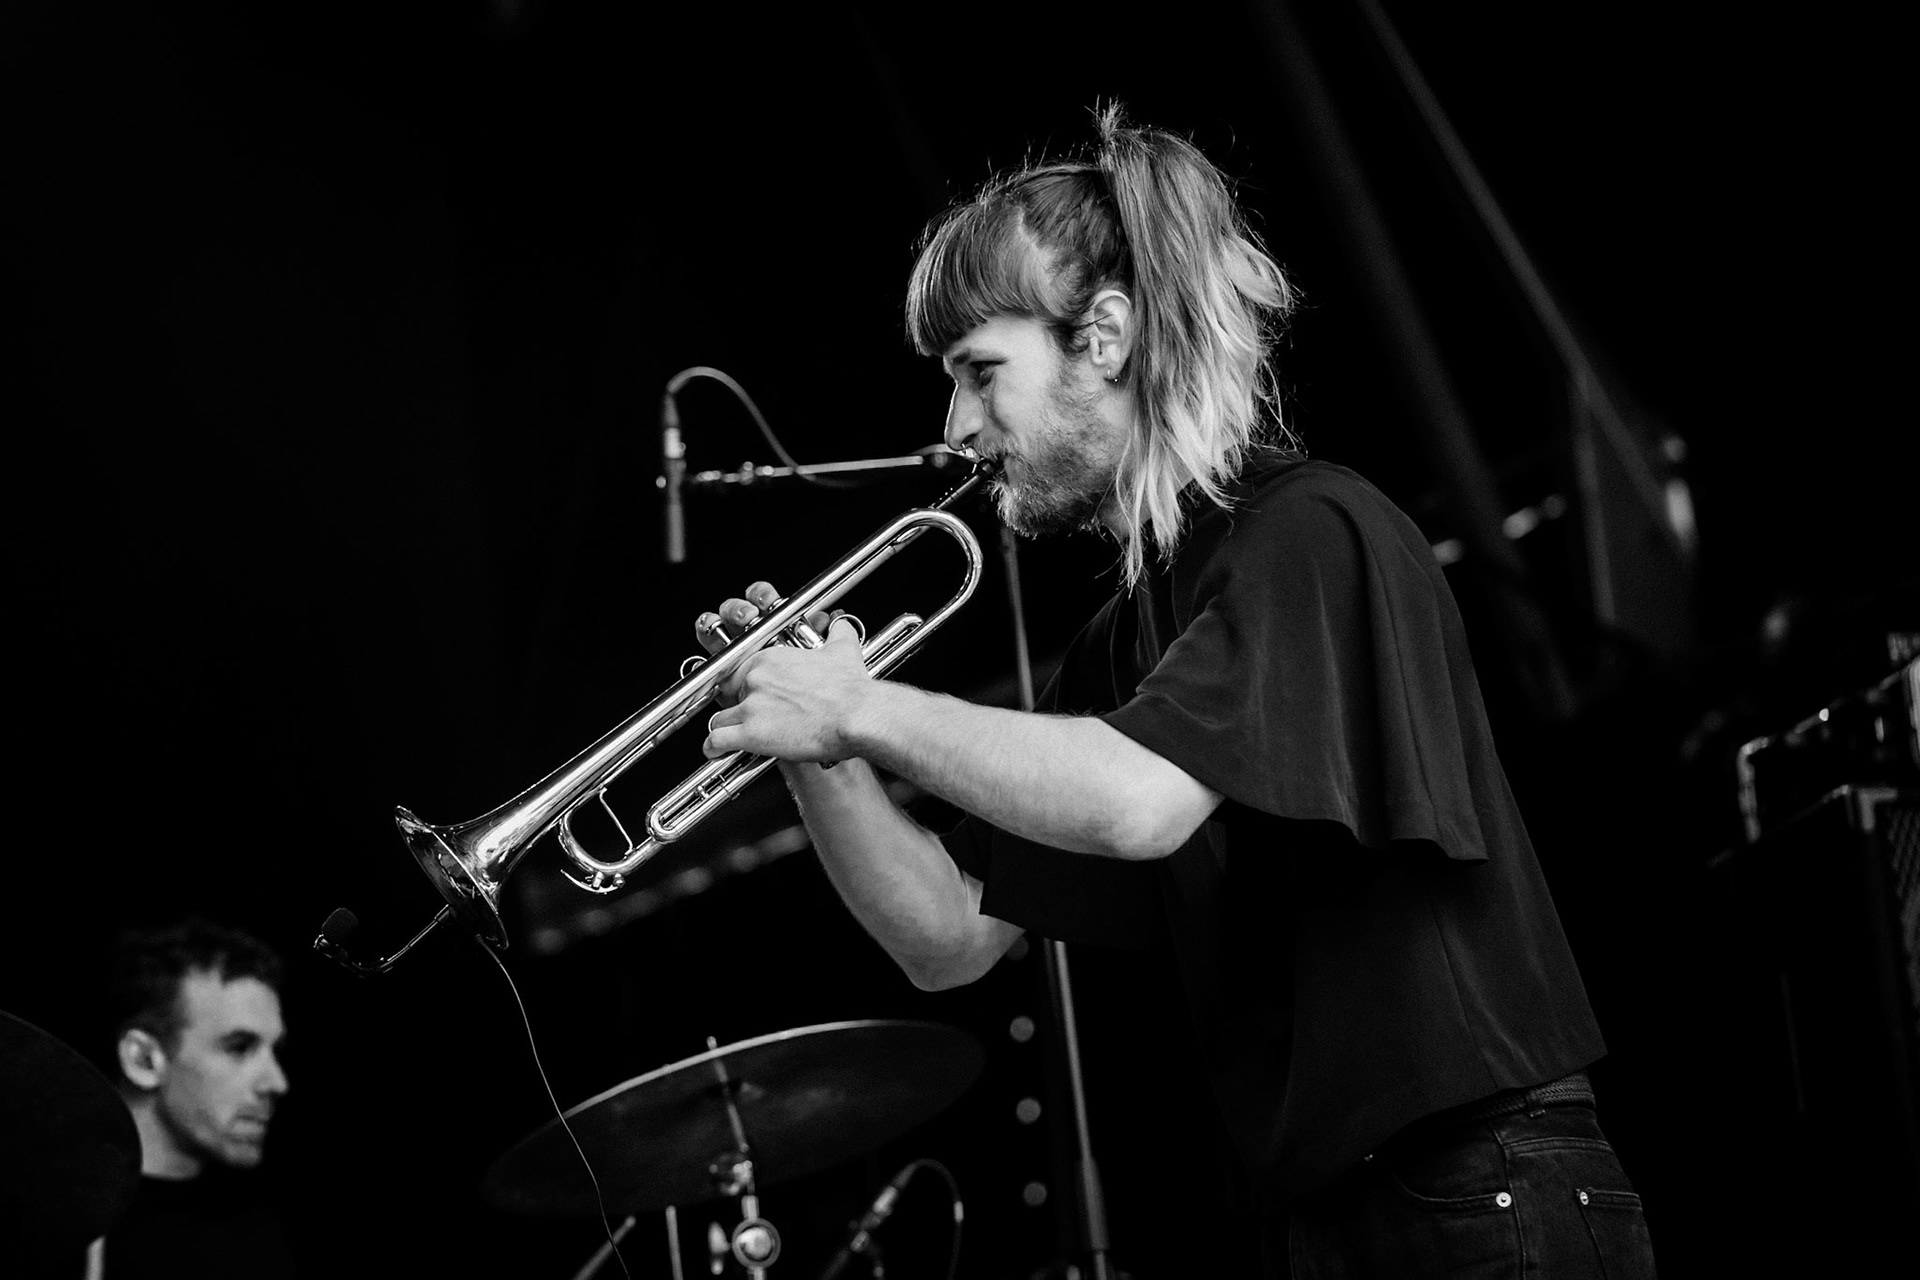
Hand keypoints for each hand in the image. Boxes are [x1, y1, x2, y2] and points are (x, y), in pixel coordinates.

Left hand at [695, 582, 871, 762]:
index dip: (746, 687)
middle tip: (755, 719)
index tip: (753, 697)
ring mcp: (751, 706)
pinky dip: (714, 748)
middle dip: (740, 708)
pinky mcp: (752, 733)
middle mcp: (756, 679)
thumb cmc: (850, 689)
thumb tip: (841, 625)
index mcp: (770, 659)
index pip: (740, 671)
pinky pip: (717, 741)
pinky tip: (716, 751)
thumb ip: (838, 633)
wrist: (857, 716)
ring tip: (733, 737)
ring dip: (726, 728)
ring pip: (720, 718)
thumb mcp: (843, 651)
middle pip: (729, 695)